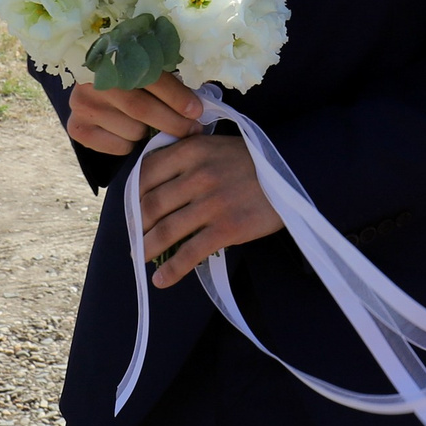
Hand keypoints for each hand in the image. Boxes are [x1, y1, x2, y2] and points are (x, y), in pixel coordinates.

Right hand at [66, 73, 201, 156]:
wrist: (92, 81)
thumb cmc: (129, 73)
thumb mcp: (147, 66)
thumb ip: (167, 79)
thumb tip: (197, 106)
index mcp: (112, 56)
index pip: (149, 79)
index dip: (176, 97)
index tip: (197, 111)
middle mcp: (92, 80)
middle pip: (141, 109)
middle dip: (174, 123)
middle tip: (192, 130)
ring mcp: (81, 105)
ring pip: (133, 130)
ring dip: (149, 133)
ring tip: (152, 125)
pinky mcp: (77, 128)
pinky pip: (119, 146)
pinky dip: (131, 144)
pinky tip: (128, 131)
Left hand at [137, 127, 284, 285]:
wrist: (294, 173)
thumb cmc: (253, 160)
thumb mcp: (216, 145)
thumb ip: (185, 156)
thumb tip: (154, 177)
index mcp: (191, 151)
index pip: (146, 173)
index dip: (133, 194)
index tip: (131, 208)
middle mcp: (197, 176)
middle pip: (151, 205)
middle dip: (137, 225)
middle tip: (134, 236)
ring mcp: (211, 203)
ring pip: (166, 230)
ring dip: (147, 247)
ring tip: (141, 257)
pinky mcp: (226, 228)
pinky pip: (190, 253)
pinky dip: (171, 270)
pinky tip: (161, 280)